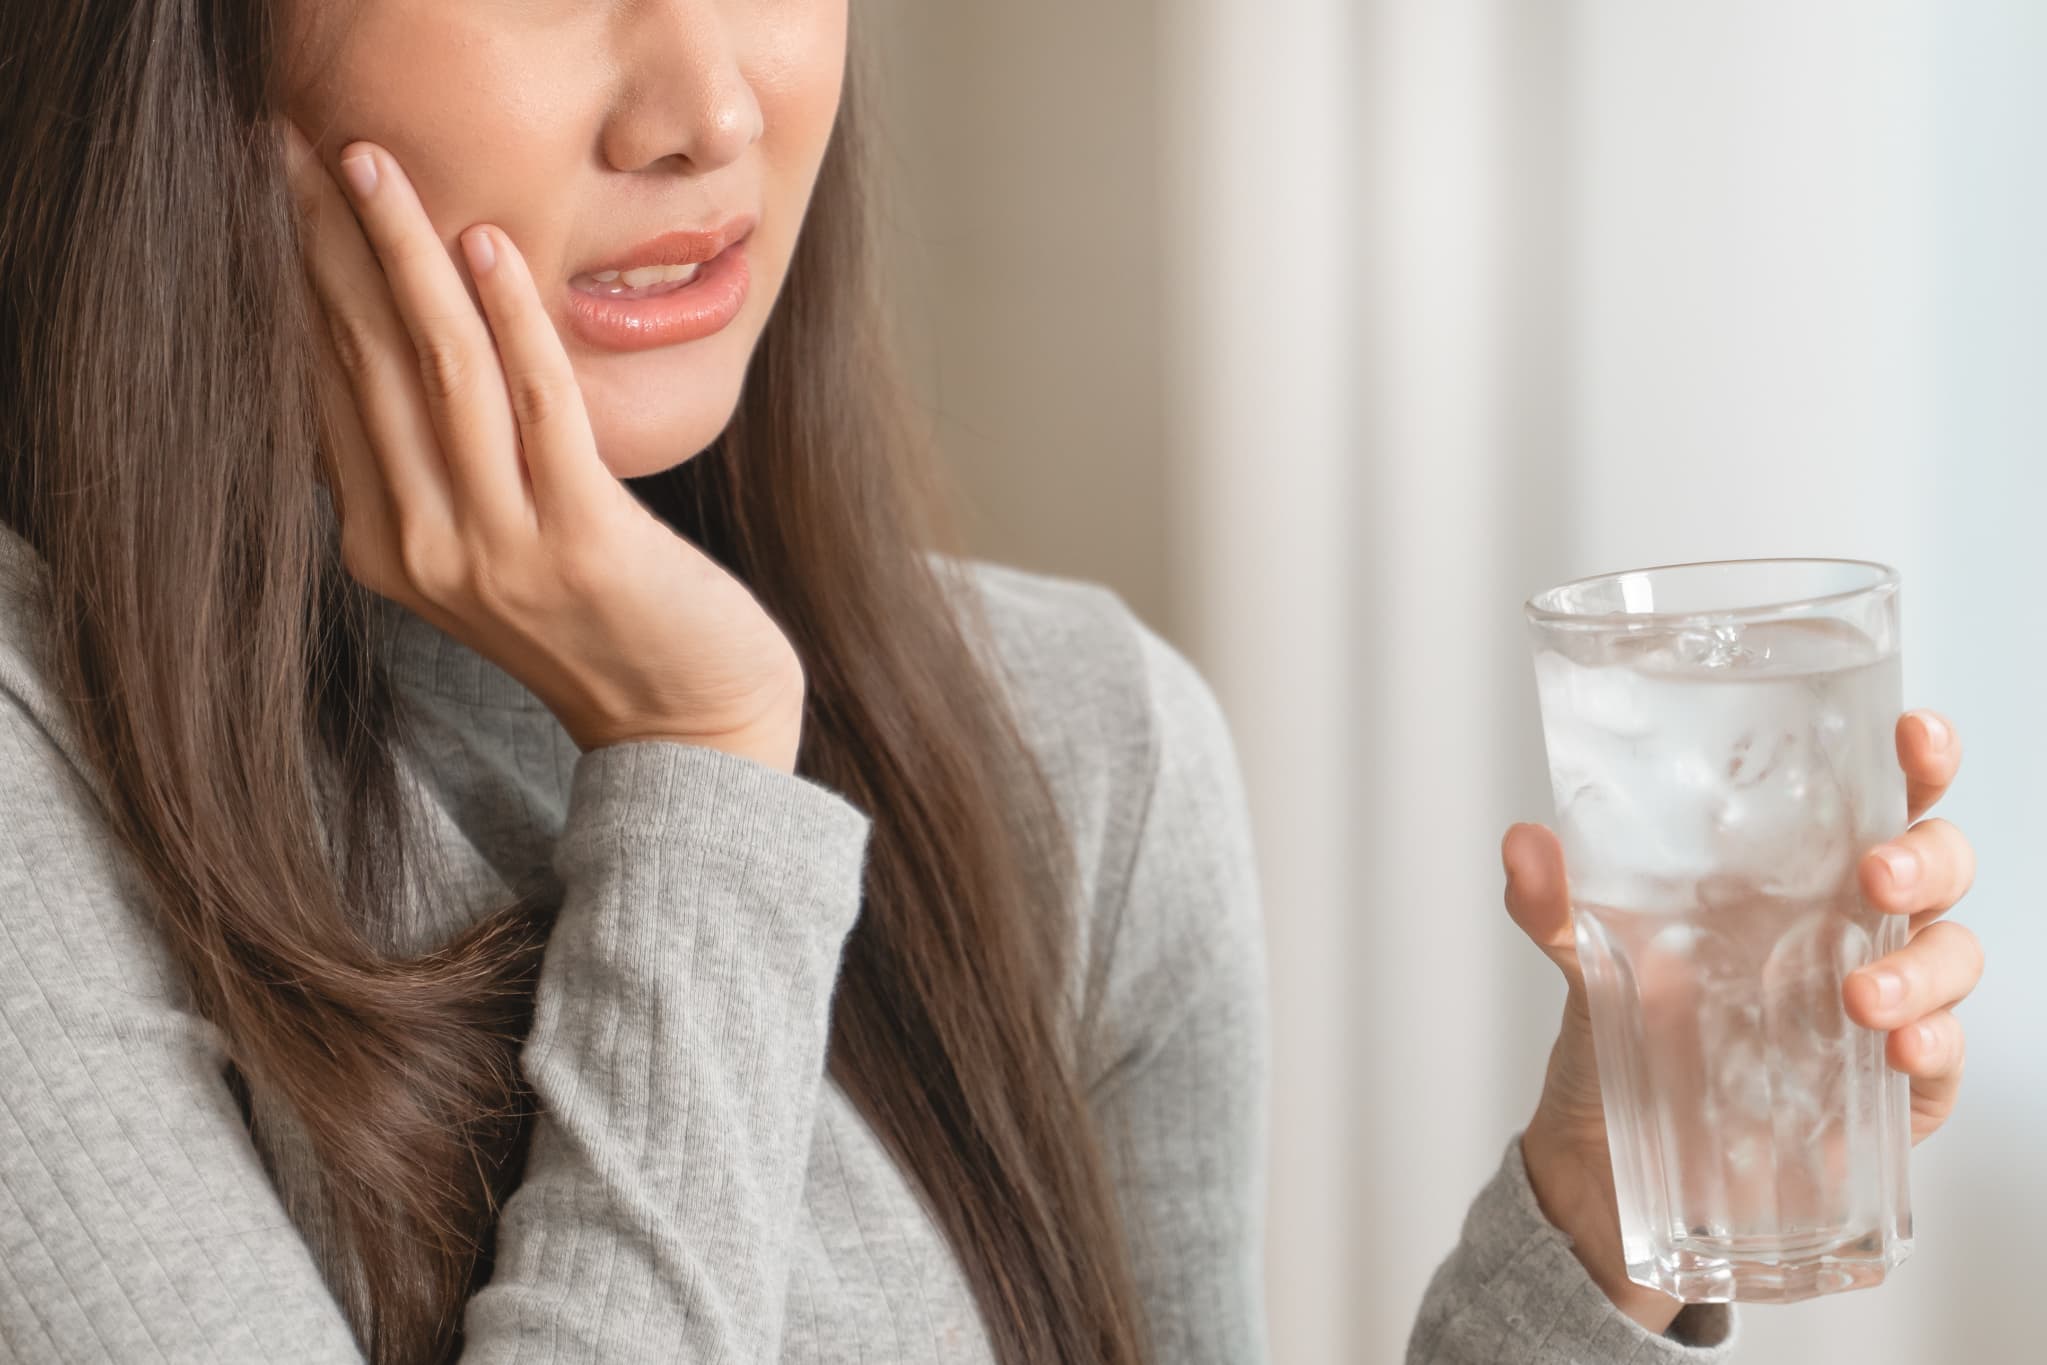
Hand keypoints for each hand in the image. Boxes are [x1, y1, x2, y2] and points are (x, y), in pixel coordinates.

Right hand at [278, 119, 804, 768]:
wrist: (688, 721)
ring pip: (434, 371)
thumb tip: (389, 351)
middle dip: (328, 245)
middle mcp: (420, 551)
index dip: (298, 283)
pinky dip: (511, 316)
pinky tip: (490, 244)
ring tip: (375, 164)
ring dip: (403, 254)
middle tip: (296, 146)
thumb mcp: (486, 550)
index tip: (281, 192)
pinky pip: (535, 404)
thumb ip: (428, 473)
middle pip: (360, 365)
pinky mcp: (581, 540)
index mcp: (380, 548)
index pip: (324, 390)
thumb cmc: (597, 620)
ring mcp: (496, 550)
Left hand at [1504, 709, 1979, 1330]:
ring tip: (1860, 996)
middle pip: (1936, 863)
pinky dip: (1933, 1046)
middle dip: (1926, 858)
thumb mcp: (1584, 958)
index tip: (1914, 736)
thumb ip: (1555, 904)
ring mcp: (1879, 1000)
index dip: (1915, 761)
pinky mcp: (1890, 1086)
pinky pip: (1941, 1055)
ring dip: (1922, 967)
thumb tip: (1524, 844)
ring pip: (1949, 956)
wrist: (1614, 1156)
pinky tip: (1898, 1049)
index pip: (1876, 795)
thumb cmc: (1627, 1029)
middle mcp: (1848, 925)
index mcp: (1793, 871)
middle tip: (1876, 874)